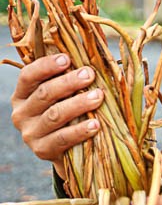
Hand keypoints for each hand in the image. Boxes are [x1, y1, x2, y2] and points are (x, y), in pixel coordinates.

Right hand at [10, 54, 103, 176]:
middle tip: (89, 74)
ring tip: (98, 96)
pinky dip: (80, 131)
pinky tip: (96, 124)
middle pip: (44, 94)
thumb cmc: (71, 114)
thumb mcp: (65, 96)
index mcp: (22, 95)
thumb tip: (93, 53)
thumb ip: (70, 77)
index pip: (28, 76)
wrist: (69, 151)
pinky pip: (63, 138)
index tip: (67, 59)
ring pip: (54, 115)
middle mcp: (21, 113)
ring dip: (78, 104)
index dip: (46, 66)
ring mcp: (30, 134)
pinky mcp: (42, 150)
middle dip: (68, 82)